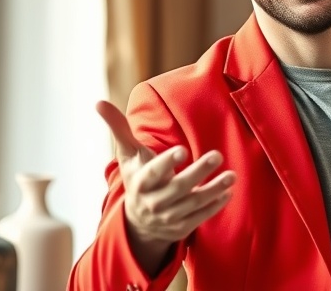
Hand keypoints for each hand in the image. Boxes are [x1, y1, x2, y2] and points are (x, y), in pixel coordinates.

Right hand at [96, 100, 235, 273]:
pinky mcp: (181, 227)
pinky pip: (200, 217)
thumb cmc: (137, 177)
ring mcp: (167, 217)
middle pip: (178, 188)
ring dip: (214, 189)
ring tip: (232, 175)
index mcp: (140, 182)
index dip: (167, 162)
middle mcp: (153, 202)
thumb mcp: (127, 155)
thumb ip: (118, 128)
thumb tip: (98, 102)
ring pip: (193, 204)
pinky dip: (215, 206)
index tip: (183, 150)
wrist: (138, 221)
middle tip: (217, 155)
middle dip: (198, 172)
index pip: (153, 173)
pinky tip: (228, 192)